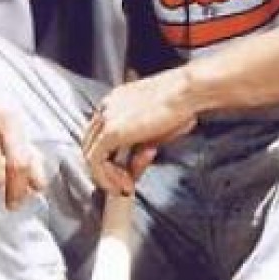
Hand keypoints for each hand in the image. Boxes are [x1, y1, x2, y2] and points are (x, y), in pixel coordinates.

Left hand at [82, 70, 198, 195]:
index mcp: (117, 100)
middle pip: (92, 144)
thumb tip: (138, 158)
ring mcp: (106, 118)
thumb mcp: (159, 127)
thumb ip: (143, 144)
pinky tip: (123, 185)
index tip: (128, 170)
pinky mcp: (111, 131)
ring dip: (106, 176)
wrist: (188, 92)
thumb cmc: (183, 103)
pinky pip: (95, 161)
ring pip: (90, 154)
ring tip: (125, 187)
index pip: (102, 133)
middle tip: (125, 183)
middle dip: (108, 168)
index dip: (112, 155)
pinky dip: (106, 177)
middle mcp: (107, 107)